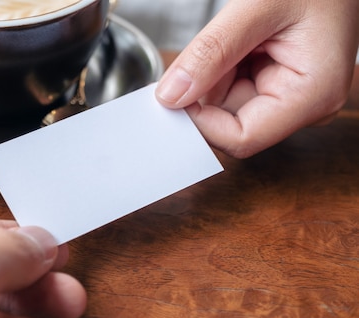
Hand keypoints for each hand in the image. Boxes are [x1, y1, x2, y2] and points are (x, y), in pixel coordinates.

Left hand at [156, 0, 358, 157]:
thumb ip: (211, 53)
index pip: (242, 138)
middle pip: (230, 123)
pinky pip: (235, 89)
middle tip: (208, 48)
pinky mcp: (280, 86)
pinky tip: (238, 41)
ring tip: (235, 35)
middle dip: (207, 90)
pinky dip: (223, 67)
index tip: (174, 95)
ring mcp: (292, 97)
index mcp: (312, 95)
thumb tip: (171, 96)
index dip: (201, 123)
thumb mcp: (257, 7)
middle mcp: (305, 105)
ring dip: (215, 74)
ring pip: (227, 105)